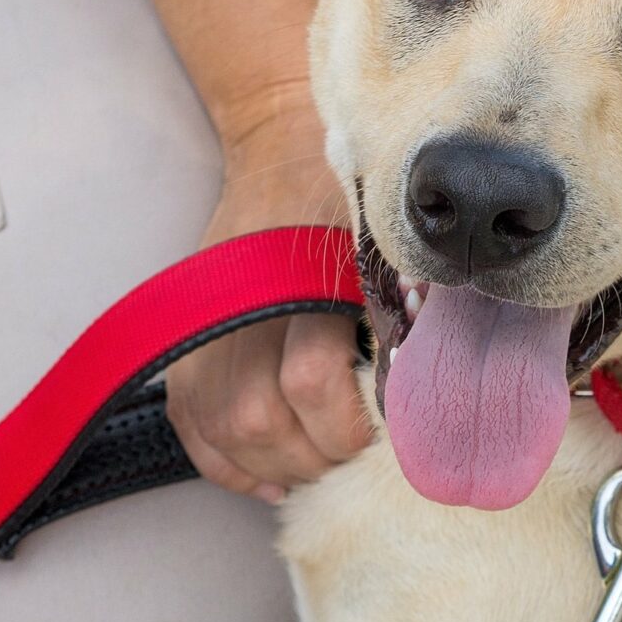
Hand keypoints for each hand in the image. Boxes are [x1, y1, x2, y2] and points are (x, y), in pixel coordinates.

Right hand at [165, 96, 372, 503]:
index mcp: (293, 276)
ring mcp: (201, 326)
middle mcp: (237, 306)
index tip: (387, 430)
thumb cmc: (345, 192)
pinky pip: (193, 427)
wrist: (279, 145)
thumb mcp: (384, 233)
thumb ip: (405, 301)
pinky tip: (273, 477)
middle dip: (319, 454)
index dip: (352, 423)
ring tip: (322, 463)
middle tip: (357, 452)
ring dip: (279, 465)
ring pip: (228, 432)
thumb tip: (439, 380)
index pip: (313, 381)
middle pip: (264, 420)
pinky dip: (230, 465)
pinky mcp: (182, 342)